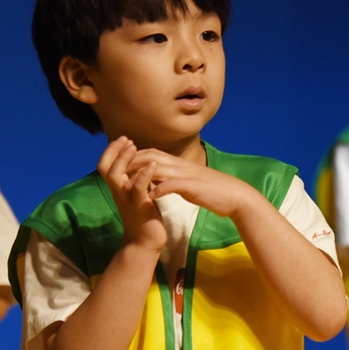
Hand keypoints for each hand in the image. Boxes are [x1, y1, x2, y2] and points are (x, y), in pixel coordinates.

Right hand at [99, 137, 166, 253]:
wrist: (146, 240)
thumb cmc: (144, 216)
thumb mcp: (137, 194)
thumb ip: (135, 179)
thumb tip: (140, 163)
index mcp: (117, 187)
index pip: (105, 164)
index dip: (111, 150)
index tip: (124, 139)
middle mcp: (118, 191)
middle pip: (105, 167)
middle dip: (114, 150)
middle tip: (127, 140)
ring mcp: (127, 198)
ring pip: (115, 175)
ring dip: (124, 159)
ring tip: (135, 147)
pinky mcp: (139, 205)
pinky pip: (138, 187)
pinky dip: (144, 174)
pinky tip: (153, 165)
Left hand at [127, 148, 260, 219]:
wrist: (233, 194)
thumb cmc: (212, 190)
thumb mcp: (188, 180)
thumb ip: (173, 177)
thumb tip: (159, 178)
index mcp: (178, 163)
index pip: (151, 153)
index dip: (134, 156)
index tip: (119, 163)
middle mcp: (180, 165)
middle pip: (150, 156)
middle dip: (131, 162)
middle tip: (115, 170)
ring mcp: (186, 174)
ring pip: (158, 168)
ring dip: (141, 174)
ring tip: (125, 183)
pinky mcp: (192, 186)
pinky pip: (172, 184)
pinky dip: (159, 189)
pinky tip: (150, 196)